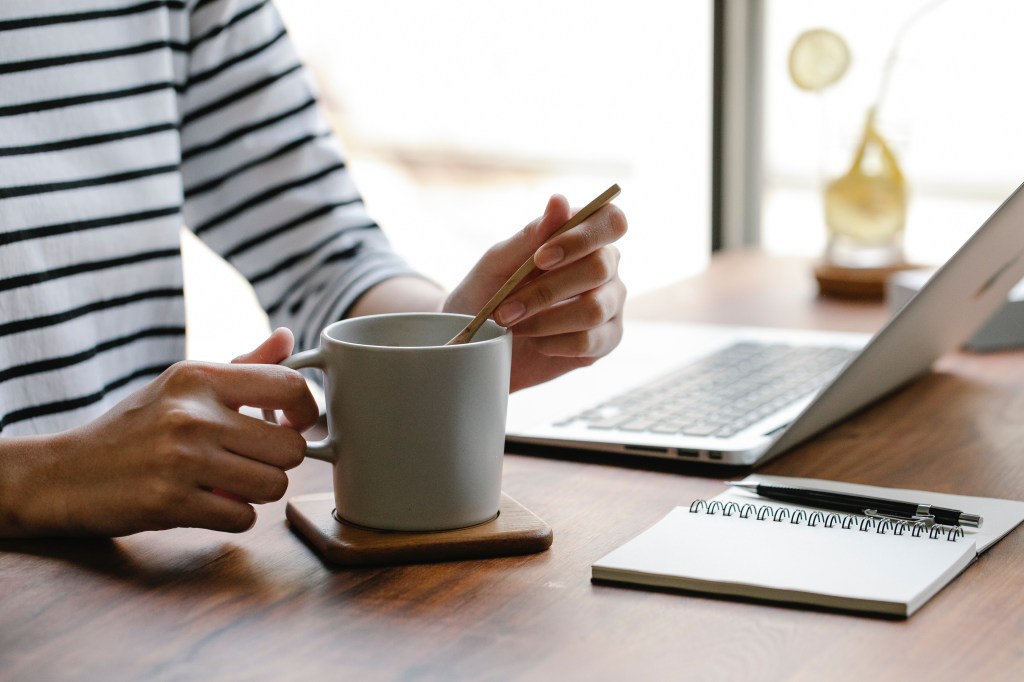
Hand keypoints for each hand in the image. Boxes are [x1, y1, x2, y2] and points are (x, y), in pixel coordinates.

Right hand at [3, 329, 317, 536]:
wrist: (64, 474)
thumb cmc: (134, 427)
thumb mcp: (182, 384)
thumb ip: (243, 365)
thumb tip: (289, 338)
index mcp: (199, 377)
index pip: (288, 385)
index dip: (307, 410)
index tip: (295, 423)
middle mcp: (193, 415)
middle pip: (290, 448)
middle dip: (278, 462)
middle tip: (252, 461)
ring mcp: (181, 461)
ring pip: (273, 486)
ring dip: (257, 491)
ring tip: (228, 482)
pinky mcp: (170, 504)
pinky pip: (243, 518)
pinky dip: (232, 516)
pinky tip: (207, 502)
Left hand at [445, 193, 627, 390]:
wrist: (477, 344)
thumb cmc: (487, 294)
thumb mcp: (498, 263)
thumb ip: (531, 235)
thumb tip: (560, 200)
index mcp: (584, 237)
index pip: (611, 221)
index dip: (581, 238)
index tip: (540, 258)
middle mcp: (606, 267)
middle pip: (599, 267)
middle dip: (546, 290)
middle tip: (506, 308)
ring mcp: (610, 304)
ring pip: (594, 308)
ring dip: (544, 320)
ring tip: (513, 325)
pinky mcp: (606, 340)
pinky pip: (588, 341)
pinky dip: (553, 343)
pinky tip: (536, 342)